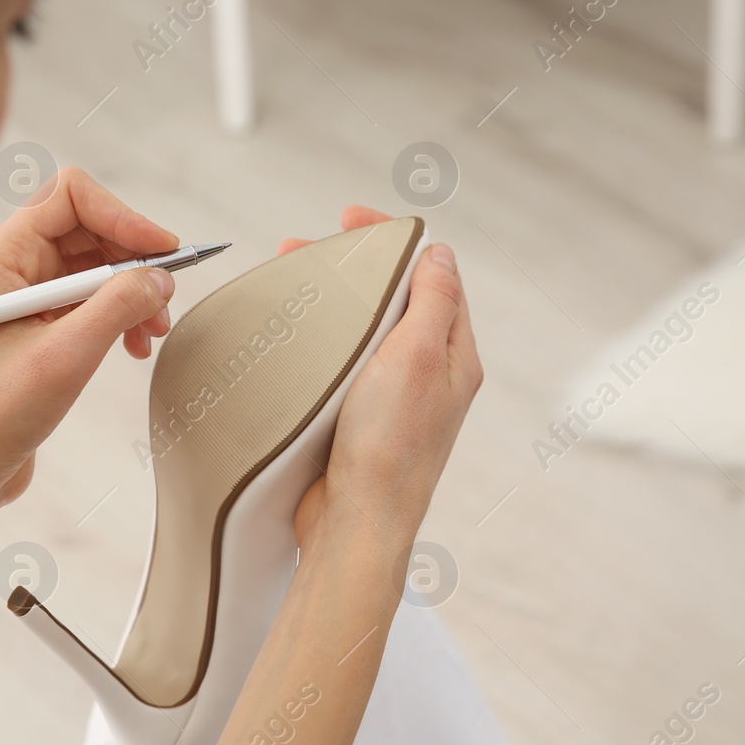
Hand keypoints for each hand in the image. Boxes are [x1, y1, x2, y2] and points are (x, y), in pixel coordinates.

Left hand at [0, 169, 177, 533]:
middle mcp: (12, 267)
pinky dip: (121, 316)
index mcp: (2, 257)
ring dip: (133, 292)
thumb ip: (117, 306)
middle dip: (134, 260)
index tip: (163, 253)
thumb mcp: (65, 357)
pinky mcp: (39, 329)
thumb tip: (161, 278)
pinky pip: (92, 301)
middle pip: (91, 228)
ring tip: (153, 332)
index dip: (123, 216)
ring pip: (97, 267)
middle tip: (164, 301)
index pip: (72, 196)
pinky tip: (135, 348)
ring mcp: (26, 298)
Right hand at [286, 207, 483, 573]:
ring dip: (332, 299)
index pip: (432, 276)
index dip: (394, 240)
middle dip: (353, 265)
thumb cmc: (390, 448)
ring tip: (291, 279)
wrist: (355, 524)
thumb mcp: (419, 357)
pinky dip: (321, 339)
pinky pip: (343, 365)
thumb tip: (439, 254)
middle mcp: (428, 374)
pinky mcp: (358, 420)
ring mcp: (392, 398)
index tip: (352, 220)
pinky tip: (295, 336)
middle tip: (305, 247)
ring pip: (366, 330)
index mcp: (453, 355)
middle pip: (394, 298)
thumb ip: (432, 301)